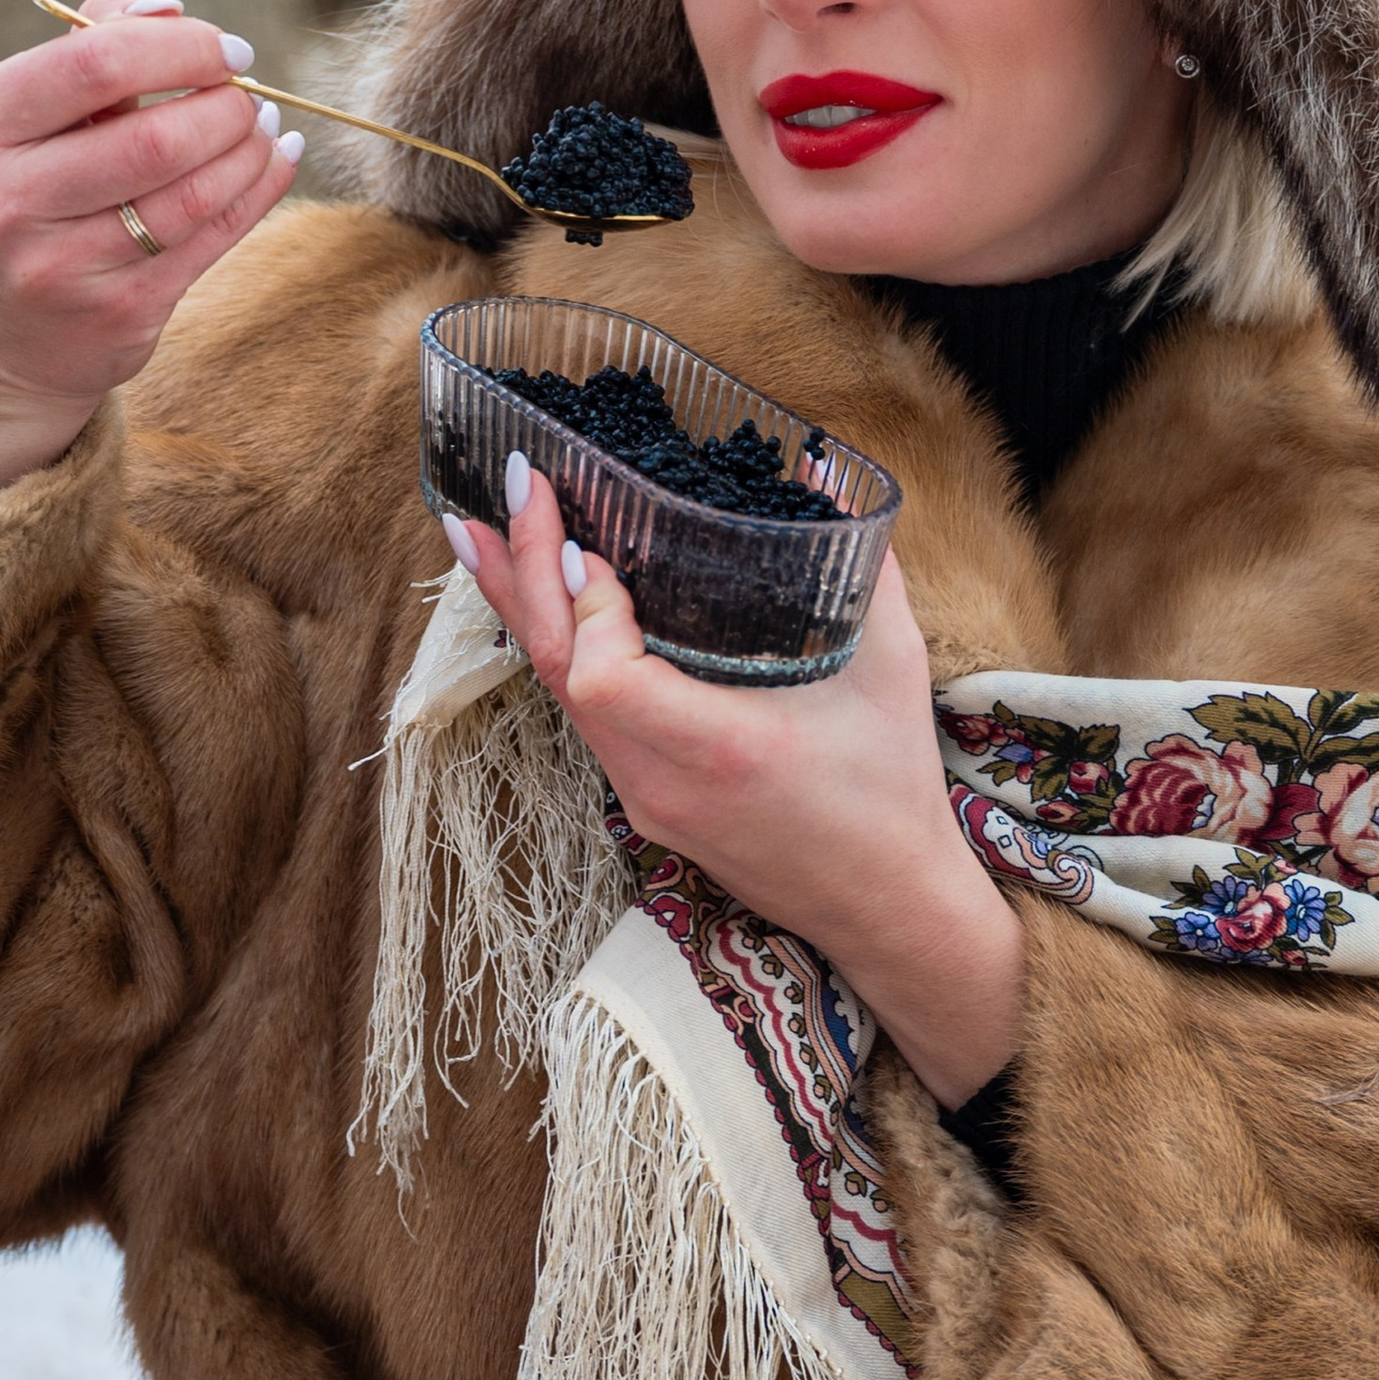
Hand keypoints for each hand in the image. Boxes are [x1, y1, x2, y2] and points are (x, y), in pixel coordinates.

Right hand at [0, 0, 302, 522]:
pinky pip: (215, 239)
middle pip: (154, 136)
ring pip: (193, 193)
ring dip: (249, 149)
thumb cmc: (37, 193)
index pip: (96, 62)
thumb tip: (171, 9)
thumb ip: (95, 45)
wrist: (12, 337)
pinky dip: (261, 189)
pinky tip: (277, 158)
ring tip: (263, 125)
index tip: (229, 50)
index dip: (182, 47)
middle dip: (224, 106)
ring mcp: (64, 265)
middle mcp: (11, 198)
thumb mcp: (34, 116)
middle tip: (248, 95)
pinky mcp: (121, 312)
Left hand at [453, 461, 1025, 1108]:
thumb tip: (827, 475)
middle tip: (501, 498)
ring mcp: (646, 800)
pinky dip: (555, 653)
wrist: (883, 904)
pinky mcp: (645, 806)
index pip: (603, 677)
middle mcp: (665, 780)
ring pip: (559, 698)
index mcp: (723, 747)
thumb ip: (866, 566)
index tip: (588, 543)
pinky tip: (541, 609)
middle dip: (521, 579)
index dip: (584, 608)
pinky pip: (582, 719)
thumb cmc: (892, 790)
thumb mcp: (894, 666)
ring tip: (484, 540)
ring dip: (520, 613)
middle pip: (558, 677)